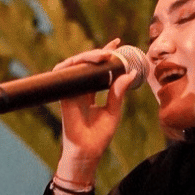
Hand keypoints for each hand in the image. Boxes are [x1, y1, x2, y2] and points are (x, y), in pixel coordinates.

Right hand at [55, 39, 137, 185]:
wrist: (87, 151)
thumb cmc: (99, 136)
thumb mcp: (113, 111)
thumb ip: (118, 93)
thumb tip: (130, 74)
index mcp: (91, 92)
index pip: (98, 69)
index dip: (106, 54)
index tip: (118, 43)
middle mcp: (80, 89)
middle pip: (87, 64)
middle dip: (99, 53)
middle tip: (113, 50)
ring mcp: (71, 90)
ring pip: (77, 65)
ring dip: (89, 56)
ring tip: (104, 55)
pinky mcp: (64, 94)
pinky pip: (65, 73)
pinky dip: (75, 64)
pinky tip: (88, 61)